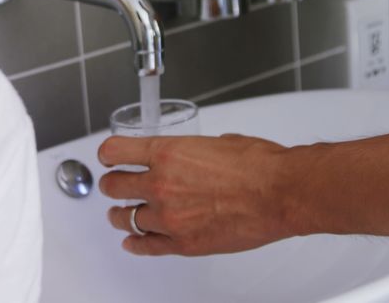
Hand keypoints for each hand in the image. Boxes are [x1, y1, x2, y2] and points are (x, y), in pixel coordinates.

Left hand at [97, 134, 293, 256]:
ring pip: (127, 218)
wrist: (280, 193)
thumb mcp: (218, 142)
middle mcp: (161, 184)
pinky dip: (135, 244)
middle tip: (113, 185)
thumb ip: (193, 152)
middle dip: (112, 185)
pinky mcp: (183, 244)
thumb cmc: (259, 165)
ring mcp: (169, 217)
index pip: (116, 151)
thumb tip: (193, 157)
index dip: (108, 154)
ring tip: (120, 215)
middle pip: (115, 186)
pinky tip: (131, 242)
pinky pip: (147, 246)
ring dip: (121, 215)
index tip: (107, 157)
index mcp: (167, 153)